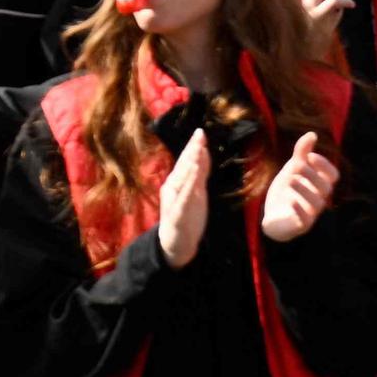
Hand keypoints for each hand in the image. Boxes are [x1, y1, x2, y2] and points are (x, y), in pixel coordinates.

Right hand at [156, 135, 211, 268]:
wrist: (175, 243)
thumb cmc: (186, 217)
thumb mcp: (196, 193)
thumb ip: (199, 174)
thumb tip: (204, 153)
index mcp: (177, 182)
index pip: (186, 161)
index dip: (193, 147)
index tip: (200, 133)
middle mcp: (173, 187)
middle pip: (184, 166)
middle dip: (192, 150)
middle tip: (199, 134)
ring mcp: (175, 199)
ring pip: (183, 178)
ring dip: (190, 163)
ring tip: (197, 149)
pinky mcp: (178, 211)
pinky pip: (184, 195)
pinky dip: (189, 182)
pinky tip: (194, 173)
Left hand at [258, 134, 339, 243]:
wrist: (274, 216)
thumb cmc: (288, 191)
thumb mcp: (293, 169)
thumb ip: (302, 153)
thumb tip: (312, 134)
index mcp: (320, 185)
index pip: (333, 175)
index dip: (324, 165)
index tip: (309, 156)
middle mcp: (319, 199)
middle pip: (326, 187)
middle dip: (312, 175)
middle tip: (297, 165)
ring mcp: (311, 213)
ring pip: (317, 203)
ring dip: (305, 190)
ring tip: (290, 179)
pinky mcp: (300, 225)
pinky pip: (305, 220)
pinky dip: (299, 210)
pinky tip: (291, 201)